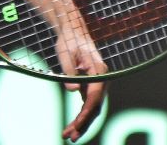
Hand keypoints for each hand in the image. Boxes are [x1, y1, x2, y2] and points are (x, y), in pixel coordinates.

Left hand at [55, 27, 108, 141]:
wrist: (73, 32)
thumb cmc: (69, 40)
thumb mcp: (64, 53)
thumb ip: (69, 71)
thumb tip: (73, 90)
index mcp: (98, 68)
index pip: (95, 95)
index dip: (86, 113)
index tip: (76, 125)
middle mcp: (102, 77)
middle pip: (96, 105)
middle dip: (84, 123)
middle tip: (71, 137)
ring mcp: (98, 82)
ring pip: (94, 107)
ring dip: (83, 122)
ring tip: (69, 136)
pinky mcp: (91, 85)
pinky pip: (89, 104)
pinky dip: (82, 116)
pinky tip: (72, 127)